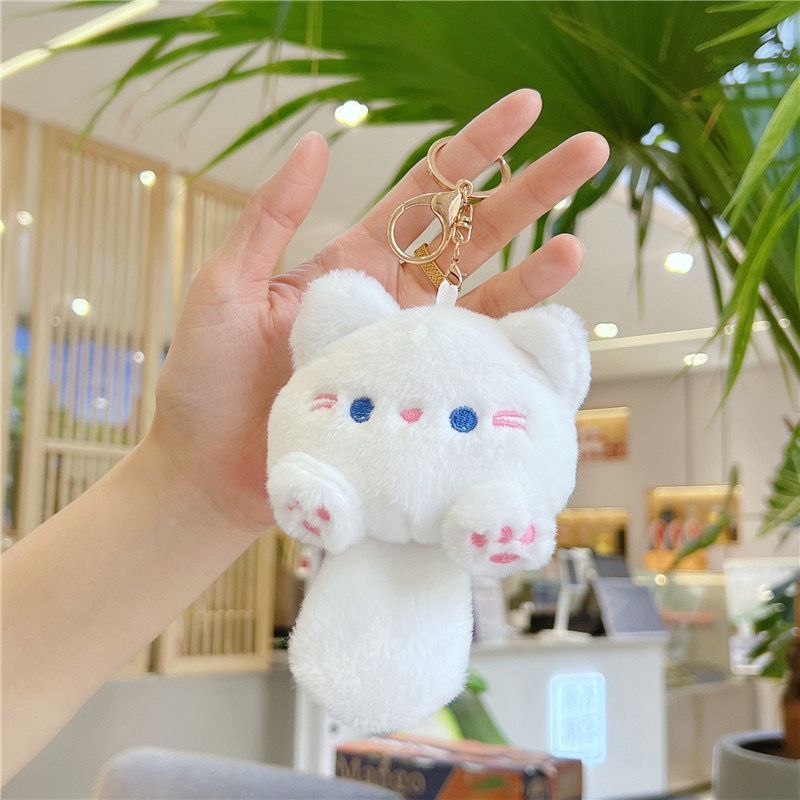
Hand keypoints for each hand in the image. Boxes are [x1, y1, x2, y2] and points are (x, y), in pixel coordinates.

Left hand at [149, 89, 608, 534]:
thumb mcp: (227, 286)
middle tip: (592, 151)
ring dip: (535, 275)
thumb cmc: (206, 381)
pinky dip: (511, 351)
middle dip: (531, 192)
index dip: (476, 149)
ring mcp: (407, 353)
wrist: (208, 473)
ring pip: (487, 302)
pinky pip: (473, 370)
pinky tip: (547, 333)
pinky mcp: (415, 401)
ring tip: (578, 247)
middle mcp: (391, 303)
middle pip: (474, 236)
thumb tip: (315, 141)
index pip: (425, 194)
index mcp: (350, 265)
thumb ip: (272, 218)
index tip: (526, 108)